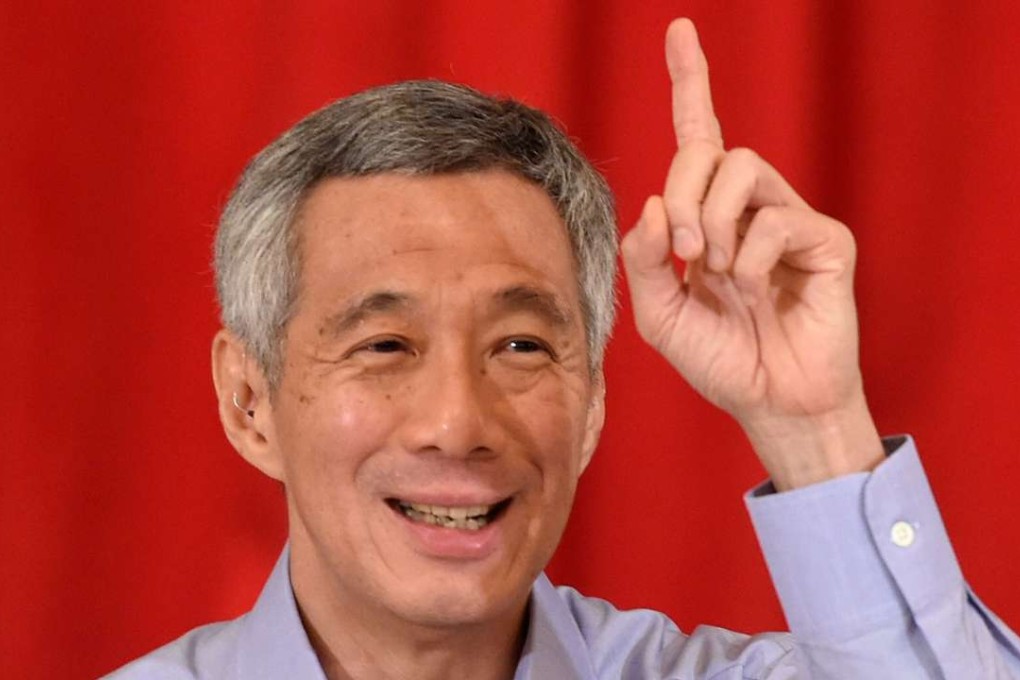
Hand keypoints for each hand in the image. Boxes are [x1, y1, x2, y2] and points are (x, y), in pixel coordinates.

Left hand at [620, 19, 883, 489]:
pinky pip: (778, 219)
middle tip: (683, 253)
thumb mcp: (659, 314)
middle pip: (710, 151)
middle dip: (683, 192)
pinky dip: (751, 257)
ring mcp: (790, 220)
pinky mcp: (827, 241)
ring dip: (712, 220)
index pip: (700, 138)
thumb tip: (655, 203)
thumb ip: (644, 260)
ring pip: (744, 167)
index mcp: (709, 218)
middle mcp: (749, 208)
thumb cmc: (719, 358)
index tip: (679, 31)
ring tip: (716, 271)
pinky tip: (754, 289)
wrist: (770, 403)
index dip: (691, 85)